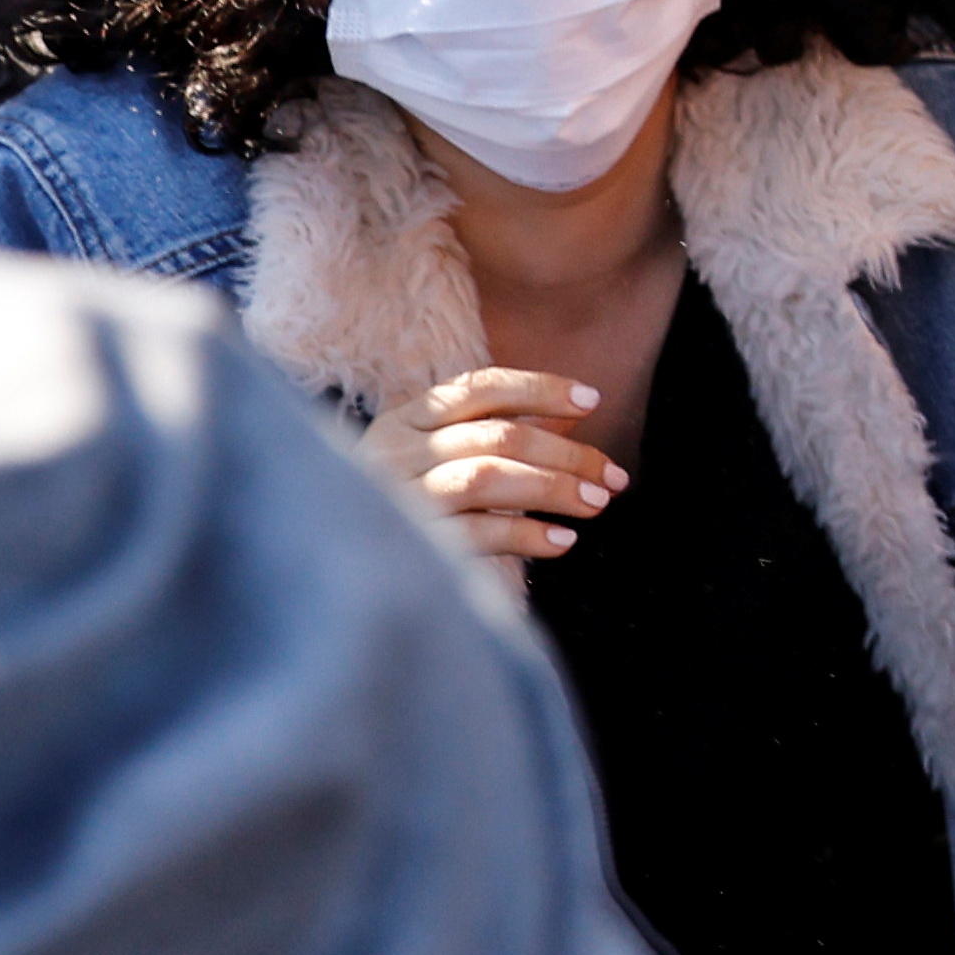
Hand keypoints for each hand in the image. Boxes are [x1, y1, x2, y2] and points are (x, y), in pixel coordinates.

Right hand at [374, 362, 623, 567]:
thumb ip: (499, 434)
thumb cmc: (403, 507)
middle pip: (497, 437)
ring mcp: (396, 498)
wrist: (338, 566)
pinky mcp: (407, 545)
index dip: (540, 389)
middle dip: (567, 454)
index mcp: (404, 420)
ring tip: (597, 503)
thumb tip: (572, 417)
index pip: (480, 387)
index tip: (593, 400)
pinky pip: (476, 533)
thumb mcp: (441, 459)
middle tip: (615, 477)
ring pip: (487, 477)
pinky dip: (526, 534)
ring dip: (554, 488)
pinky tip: (561, 541)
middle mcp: (395, 452)